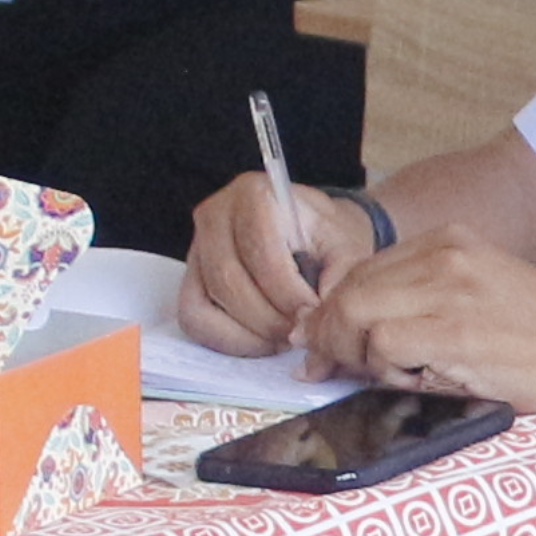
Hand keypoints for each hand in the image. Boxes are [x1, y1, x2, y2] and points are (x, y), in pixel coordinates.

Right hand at [176, 170, 347, 356]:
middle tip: (299, 332)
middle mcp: (215, 214)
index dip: (287, 292)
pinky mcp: (190, 277)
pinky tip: (261, 340)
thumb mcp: (345, 245)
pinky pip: (193, 319)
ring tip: (283, 337)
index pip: (260, 252)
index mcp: (254, 194)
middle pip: (227, 281)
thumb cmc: (326, 235)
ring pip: (204, 305)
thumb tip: (318, 315)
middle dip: (268, 320)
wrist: (311, 230)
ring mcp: (196, 247)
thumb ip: (339, 276)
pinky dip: (226, 339)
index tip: (312, 313)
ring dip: (248, 334)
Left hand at [302, 233, 535, 417]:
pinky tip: (418, 381)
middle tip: (329, 371)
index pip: (360, 271)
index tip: (322, 344)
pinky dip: (385, 372)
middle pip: (347, 291)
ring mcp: (449, 288)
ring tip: (395, 377)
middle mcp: (445, 253)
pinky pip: (383, 346)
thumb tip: (351, 335)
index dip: (332, 312)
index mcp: (450, 241)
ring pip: (355, 316)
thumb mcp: (482, 297)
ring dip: (358, 356)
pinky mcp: (455, 329)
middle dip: (329, 336)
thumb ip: (422, 303)